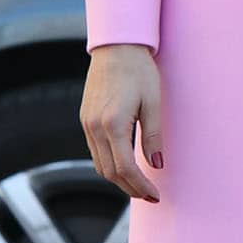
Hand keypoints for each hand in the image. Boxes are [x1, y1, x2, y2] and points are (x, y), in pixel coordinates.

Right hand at [81, 45, 162, 202]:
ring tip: (138, 184)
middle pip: (110, 172)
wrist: (116, 47)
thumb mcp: (153, 103)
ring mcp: (87, 123)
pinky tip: (124, 164)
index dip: (141, 186)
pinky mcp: (85, 118)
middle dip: (130, 188)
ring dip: (118, 179)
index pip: (126, 169)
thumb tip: (156, 165)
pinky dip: (109, 163)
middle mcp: (95, 127)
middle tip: (149, 195)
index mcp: (113, 124)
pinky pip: (94, 151)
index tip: (155, 194)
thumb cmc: (139, 71)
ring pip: (99, 164)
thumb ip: (153, 137)